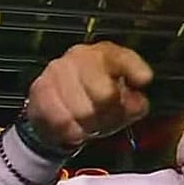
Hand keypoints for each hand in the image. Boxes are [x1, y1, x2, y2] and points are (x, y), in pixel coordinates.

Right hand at [26, 41, 152, 148]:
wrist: (59, 111)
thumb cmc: (96, 102)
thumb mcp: (125, 101)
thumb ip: (137, 102)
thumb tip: (137, 103)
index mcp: (105, 55)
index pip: (122, 57)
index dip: (134, 69)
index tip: (143, 80)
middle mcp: (80, 57)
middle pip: (105, 94)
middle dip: (109, 113)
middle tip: (106, 117)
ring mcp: (58, 71)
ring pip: (83, 111)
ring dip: (89, 125)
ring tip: (89, 121)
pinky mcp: (40, 89)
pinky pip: (62, 119)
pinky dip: (71, 130)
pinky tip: (74, 125)